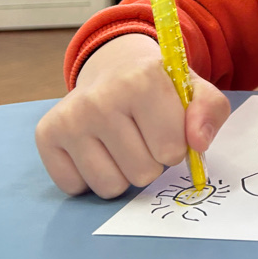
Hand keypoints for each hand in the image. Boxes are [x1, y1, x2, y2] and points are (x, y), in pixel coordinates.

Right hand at [35, 34, 230, 197]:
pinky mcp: (46, 135)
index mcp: (143, 80)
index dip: (176, 145)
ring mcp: (70, 117)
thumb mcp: (194, 91)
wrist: (115, 70)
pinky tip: (95, 147)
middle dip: (151, 161)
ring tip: (122, 141)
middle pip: (143, 173)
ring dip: (122, 173)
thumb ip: (210, 111)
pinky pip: (77, 188)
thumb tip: (198, 143)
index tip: (168, 124)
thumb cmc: (160, 88)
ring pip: (111, 186)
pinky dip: (90, 176)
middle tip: (143, 134)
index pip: (173, 150)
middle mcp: (100, 97)